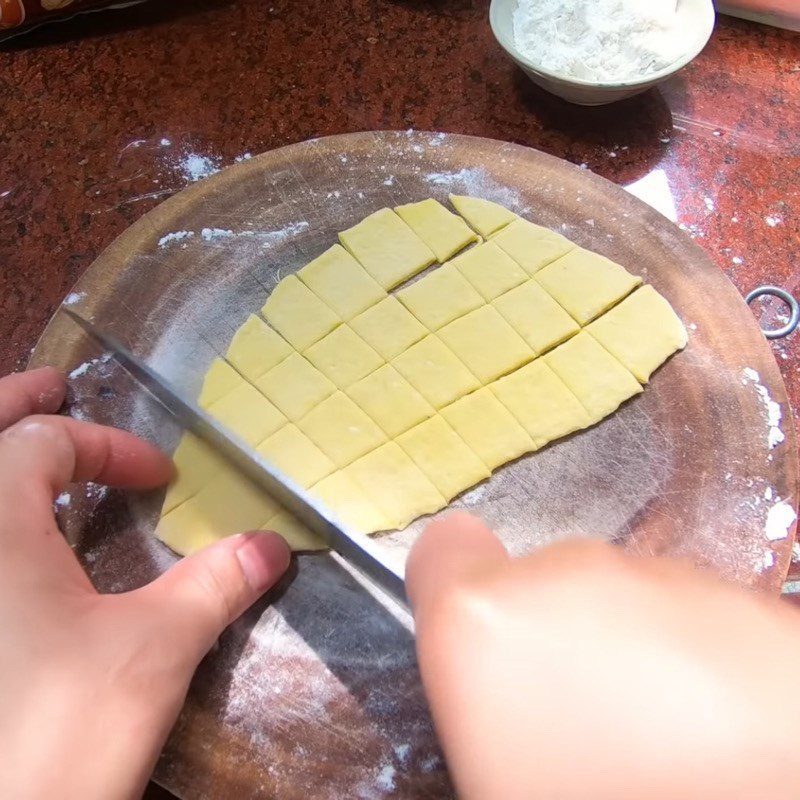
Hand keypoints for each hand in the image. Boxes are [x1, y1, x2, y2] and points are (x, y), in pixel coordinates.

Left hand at [0, 368, 290, 799]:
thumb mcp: (151, 651)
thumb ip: (215, 585)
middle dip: (15, 403)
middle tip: (52, 384)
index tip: (160, 478)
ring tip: (24, 436)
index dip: (110, 448)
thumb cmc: (55, 732)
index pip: (46, 443)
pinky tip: (25, 540)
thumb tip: (272, 545)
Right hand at [407, 513, 799, 799]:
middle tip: (587, 725)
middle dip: (556, 637)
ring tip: (662, 734)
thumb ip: (479, 699)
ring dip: (628, 647)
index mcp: (482, 621)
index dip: (455, 584)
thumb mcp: (491, 777)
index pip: (443, 548)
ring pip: (618, 598)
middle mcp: (565, 576)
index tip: (485, 640)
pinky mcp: (739, 596)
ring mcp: (658, 578)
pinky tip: (720, 725)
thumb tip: (502, 684)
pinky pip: (689, 614)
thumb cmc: (595, 799)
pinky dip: (694, 655)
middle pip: (538, 585)